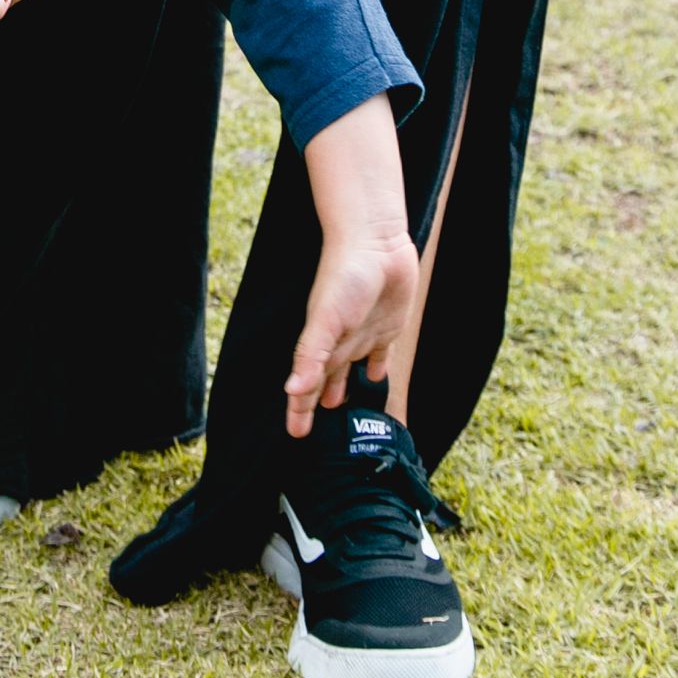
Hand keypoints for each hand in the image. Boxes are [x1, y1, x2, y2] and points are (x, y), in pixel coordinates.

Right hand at [283, 229, 419, 438]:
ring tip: (340, 414)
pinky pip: (379, 357)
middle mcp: (339, 343)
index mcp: (322, 344)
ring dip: (343, 392)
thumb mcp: (326, 318)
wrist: (376, 242)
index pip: (306, 386)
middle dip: (316, 406)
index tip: (295, 435)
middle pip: (324, 383)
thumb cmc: (346, 275)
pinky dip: (376, 372)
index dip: (299, 410)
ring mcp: (363, 335)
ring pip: (349, 373)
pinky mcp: (386, 327)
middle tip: (311, 431)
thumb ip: (309, 355)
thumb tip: (291, 390)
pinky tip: (375, 381)